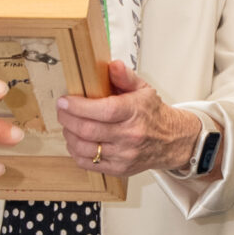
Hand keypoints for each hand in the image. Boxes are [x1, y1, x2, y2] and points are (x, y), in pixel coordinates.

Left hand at [55, 59, 201, 176]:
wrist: (170, 141)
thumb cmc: (152, 114)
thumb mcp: (143, 89)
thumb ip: (125, 77)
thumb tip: (112, 65)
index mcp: (134, 112)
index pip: (102, 110)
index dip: (78, 106)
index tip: (64, 101)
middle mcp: (129, 136)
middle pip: (88, 130)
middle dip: (67, 119)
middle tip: (62, 111)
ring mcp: (124, 155)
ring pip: (84, 148)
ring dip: (69, 135)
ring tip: (68, 125)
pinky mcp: (119, 169)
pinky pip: (89, 163)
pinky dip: (76, 152)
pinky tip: (76, 142)